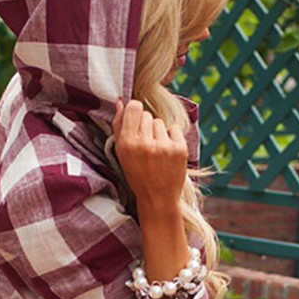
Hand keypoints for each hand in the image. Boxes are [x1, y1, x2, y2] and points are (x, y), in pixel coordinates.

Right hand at [112, 99, 187, 214]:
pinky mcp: (179, 149)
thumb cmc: (137, 174)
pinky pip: (174, 128)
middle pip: (147, 115)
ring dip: (158, 133)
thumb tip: (120, 101)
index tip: (135, 120)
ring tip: (156, 150)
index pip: (134, 108)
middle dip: (145, 126)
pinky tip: (167, 152)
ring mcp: (164, 146)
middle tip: (146, 145)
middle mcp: (145, 144)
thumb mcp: (121, 153)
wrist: (158, 198)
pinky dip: (171, 137)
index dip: (135, 111)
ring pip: (159, 122)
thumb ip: (119, 126)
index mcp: (127, 144)